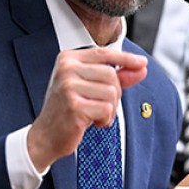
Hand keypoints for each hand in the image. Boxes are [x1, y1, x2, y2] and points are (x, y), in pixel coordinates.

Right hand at [26, 47, 146, 171]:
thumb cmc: (67, 110)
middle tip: (101, 107)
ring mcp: (68, 86)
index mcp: (68, 59)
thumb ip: (115, 76)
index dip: (125, 58)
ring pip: (111, 92)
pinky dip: (105, 119)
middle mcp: (66, 68)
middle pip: (111, 75)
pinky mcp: (74, 105)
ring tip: (94, 114)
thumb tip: (141, 67)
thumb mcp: (90, 88)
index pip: (103, 53)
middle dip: (114, 94)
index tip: (141, 63)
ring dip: (109, 109)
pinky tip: (92, 122)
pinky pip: (106, 109)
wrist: (46, 136)